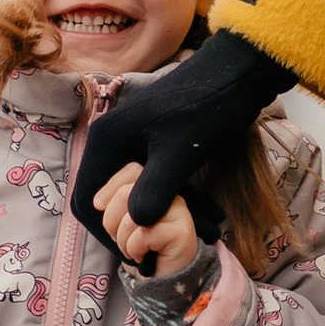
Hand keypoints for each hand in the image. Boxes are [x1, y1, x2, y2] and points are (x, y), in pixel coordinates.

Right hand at [69, 28, 295, 242]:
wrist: (237, 72)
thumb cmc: (205, 107)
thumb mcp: (179, 153)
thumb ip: (154, 190)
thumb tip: (136, 225)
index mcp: (107, 141)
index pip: (87, 202)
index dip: (107, 232)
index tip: (135, 253)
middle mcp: (114, 141)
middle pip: (112, 200)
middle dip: (141, 227)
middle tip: (168, 249)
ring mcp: (136, 141)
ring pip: (140, 192)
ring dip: (167, 216)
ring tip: (203, 235)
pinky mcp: (158, 143)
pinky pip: (158, 181)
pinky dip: (179, 200)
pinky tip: (208, 216)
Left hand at [93, 166, 201, 273]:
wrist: (163, 282)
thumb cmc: (142, 250)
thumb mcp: (124, 223)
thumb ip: (117, 204)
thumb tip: (99, 201)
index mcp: (156, 189)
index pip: (132, 170)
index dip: (110, 186)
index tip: (98, 206)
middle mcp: (171, 196)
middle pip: (127, 193)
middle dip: (111, 220)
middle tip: (117, 238)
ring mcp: (179, 212)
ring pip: (133, 216)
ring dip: (123, 240)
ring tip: (132, 250)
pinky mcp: (182, 231)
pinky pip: (143, 235)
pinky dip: (134, 250)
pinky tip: (143, 257)